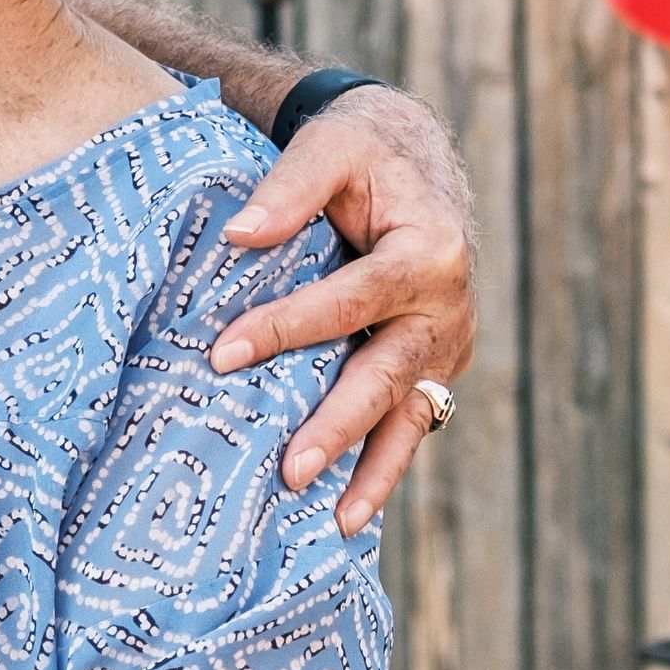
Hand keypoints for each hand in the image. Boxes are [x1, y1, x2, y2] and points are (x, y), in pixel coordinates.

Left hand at [214, 82, 476, 530]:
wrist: (413, 160)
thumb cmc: (364, 153)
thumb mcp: (330, 147)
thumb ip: (289, 187)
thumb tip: (238, 236)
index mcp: (428, 250)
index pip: (352, 300)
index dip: (288, 328)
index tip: (223, 353)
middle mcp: (447, 306)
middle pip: (388, 374)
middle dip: (338, 425)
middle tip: (291, 469)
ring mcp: (445, 345)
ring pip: (409, 416)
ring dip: (374, 471)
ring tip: (336, 521)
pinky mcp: (433, 369)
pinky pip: (407, 422)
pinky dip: (380, 465)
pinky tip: (346, 510)